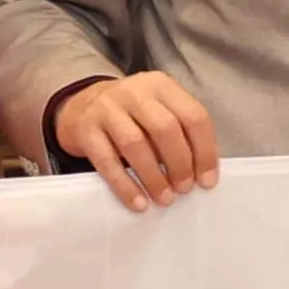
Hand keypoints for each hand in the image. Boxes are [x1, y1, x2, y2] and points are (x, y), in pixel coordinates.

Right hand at [60, 71, 221, 209]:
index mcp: (161, 86)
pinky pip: (107, 161)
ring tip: (164, 198)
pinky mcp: (85, 130)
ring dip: (154, 176)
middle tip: (184, 189)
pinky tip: (138, 202)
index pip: (193, 116)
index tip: (207, 181)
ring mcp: (106, 108)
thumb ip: (180, 134)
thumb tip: (200, 174)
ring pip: (135, 144)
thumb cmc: (131, 116)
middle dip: (180, 164)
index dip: (205, 151)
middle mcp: (134, 92)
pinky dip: (125, 185)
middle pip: (165, 128)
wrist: (81, 107)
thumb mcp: (157, 111)